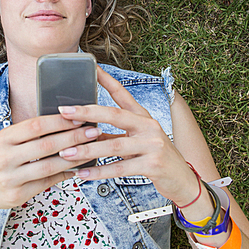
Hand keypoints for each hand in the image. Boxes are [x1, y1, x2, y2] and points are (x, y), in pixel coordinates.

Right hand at [0, 113, 100, 213]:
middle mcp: (5, 157)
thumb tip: (61, 121)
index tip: (78, 117)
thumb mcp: (4, 142)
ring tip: (90, 150)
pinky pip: (47, 182)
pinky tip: (77, 168)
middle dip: (73, 137)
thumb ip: (27, 133)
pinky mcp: (18, 194)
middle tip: (93, 132)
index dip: (59, 121)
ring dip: (74, 157)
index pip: (36, 125)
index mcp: (4, 138)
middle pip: (46, 145)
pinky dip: (64, 174)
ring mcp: (11, 177)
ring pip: (49, 166)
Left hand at [58, 66, 200, 205]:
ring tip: (66, 152)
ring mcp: (152, 145)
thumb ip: (115, 134)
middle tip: (65, 111)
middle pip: (114, 115)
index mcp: (143, 117)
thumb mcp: (138, 140)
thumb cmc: (156, 158)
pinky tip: (82, 173)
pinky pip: (120, 168)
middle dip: (87, 113)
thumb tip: (85, 129)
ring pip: (113, 145)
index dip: (106, 80)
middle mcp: (148, 126)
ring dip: (87, 150)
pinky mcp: (153, 165)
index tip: (90, 68)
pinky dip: (99, 171)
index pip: (122, 93)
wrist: (184, 180)